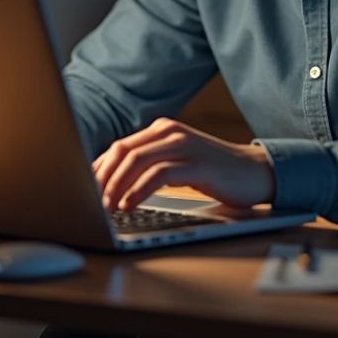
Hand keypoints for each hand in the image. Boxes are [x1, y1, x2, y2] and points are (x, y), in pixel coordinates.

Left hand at [92, 117, 275, 211]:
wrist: (255, 172)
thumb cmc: (213, 172)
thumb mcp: (177, 164)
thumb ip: (150, 166)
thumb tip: (112, 186)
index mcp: (161, 130)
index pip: (119, 147)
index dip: (97, 168)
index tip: (82, 190)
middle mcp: (169, 132)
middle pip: (122, 151)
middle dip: (101, 177)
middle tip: (87, 200)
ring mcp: (183, 145)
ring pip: (136, 161)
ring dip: (115, 186)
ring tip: (104, 207)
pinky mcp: (196, 163)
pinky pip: (159, 174)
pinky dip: (139, 190)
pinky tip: (129, 205)